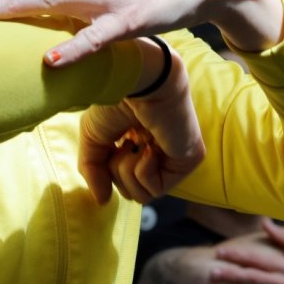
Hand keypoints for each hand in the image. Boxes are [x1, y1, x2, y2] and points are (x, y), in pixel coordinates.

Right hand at [77, 42, 203, 203]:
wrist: (139, 81)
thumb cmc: (117, 99)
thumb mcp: (93, 138)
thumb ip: (94, 171)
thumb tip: (102, 201)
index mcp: (142, 144)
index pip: (123, 179)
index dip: (109, 170)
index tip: (112, 146)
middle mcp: (162, 152)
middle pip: (131, 191)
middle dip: (117, 171)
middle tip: (123, 143)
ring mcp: (177, 156)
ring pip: (143, 195)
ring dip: (128, 171)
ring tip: (134, 144)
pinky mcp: (190, 159)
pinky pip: (158, 189)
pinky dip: (145, 170)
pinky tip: (149, 147)